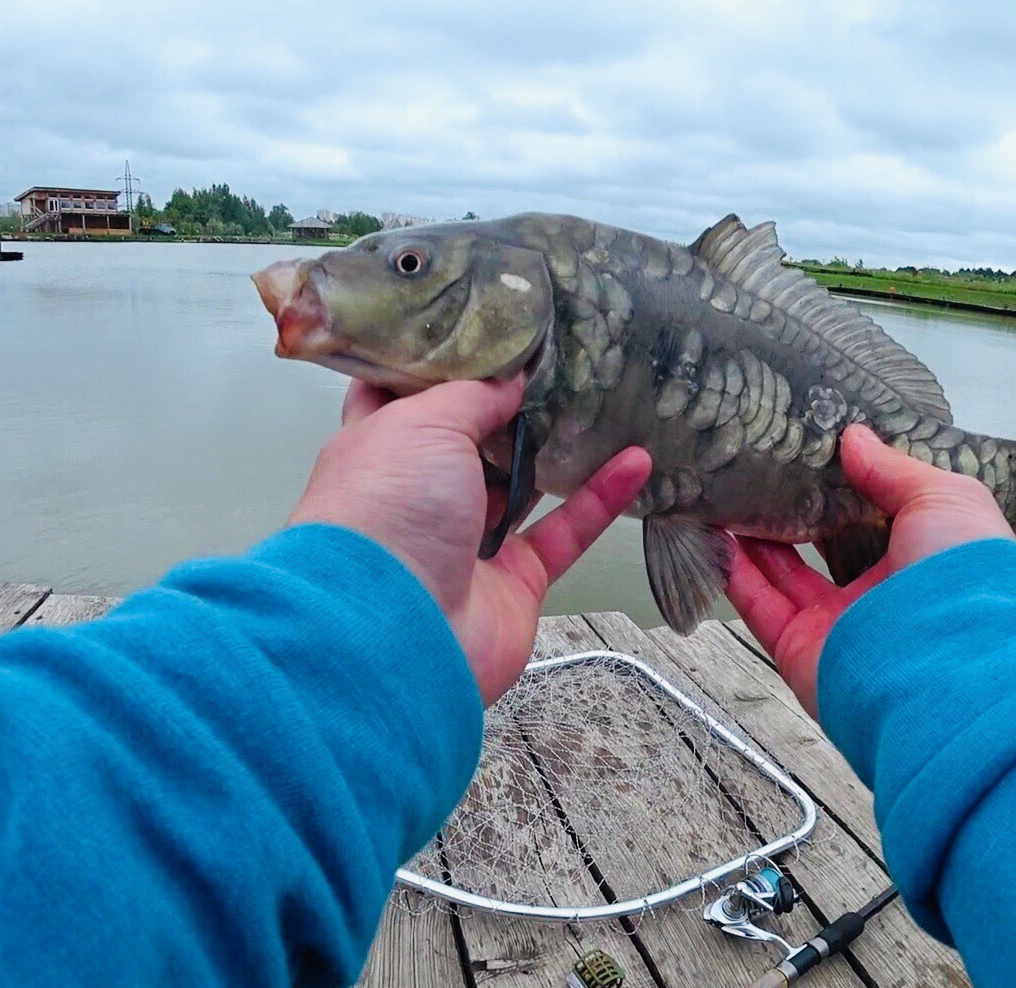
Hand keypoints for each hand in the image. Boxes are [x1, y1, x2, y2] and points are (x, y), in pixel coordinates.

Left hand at [291, 377, 652, 702]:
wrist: (394, 633)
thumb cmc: (386, 513)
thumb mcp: (423, 423)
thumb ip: (473, 394)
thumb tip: (513, 376)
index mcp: (378, 447)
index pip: (402, 394)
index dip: (436, 361)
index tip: (479, 326)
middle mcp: (420, 493)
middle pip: (471, 439)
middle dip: (510, 403)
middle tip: (559, 357)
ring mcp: (468, 539)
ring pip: (523, 485)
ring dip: (563, 449)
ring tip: (606, 400)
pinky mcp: (514, 580)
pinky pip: (564, 532)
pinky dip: (601, 499)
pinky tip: (637, 461)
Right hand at [727, 424, 1010, 717]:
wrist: (948, 669)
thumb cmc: (965, 579)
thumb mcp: (945, 499)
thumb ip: (894, 469)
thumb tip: (853, 438)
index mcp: (921, 557)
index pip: (875, 517)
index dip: (846, 485)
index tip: (813, 450)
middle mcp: (879, 593)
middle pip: (823, 547)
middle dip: (793, 511)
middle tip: (760, 469)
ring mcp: (837, 623)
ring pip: (784, 575)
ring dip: (753, 537)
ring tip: (726, 493)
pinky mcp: (800, 648)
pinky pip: (759, 606)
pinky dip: (734, 574)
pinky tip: (714, 535)